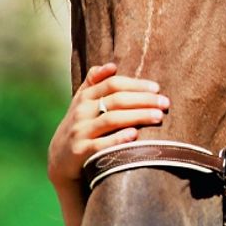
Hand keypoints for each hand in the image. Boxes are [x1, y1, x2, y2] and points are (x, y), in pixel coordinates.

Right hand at [47, 63, 169, 187]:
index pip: (113, 84)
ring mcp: (80, 131)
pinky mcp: (80, 152)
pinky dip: (118, 139)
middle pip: (116, 100)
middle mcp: (81, 111)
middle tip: (165, 103)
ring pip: (111, 119)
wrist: (59, 160)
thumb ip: (95, 83)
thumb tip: (112, 65)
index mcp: (85, 97)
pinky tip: (135, 135)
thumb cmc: (81, 127)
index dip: (136, 84)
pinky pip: (100, 144)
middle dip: (143, 100)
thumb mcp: (83, 103)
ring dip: (137, 116)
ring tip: (158, 117)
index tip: (157, 88)